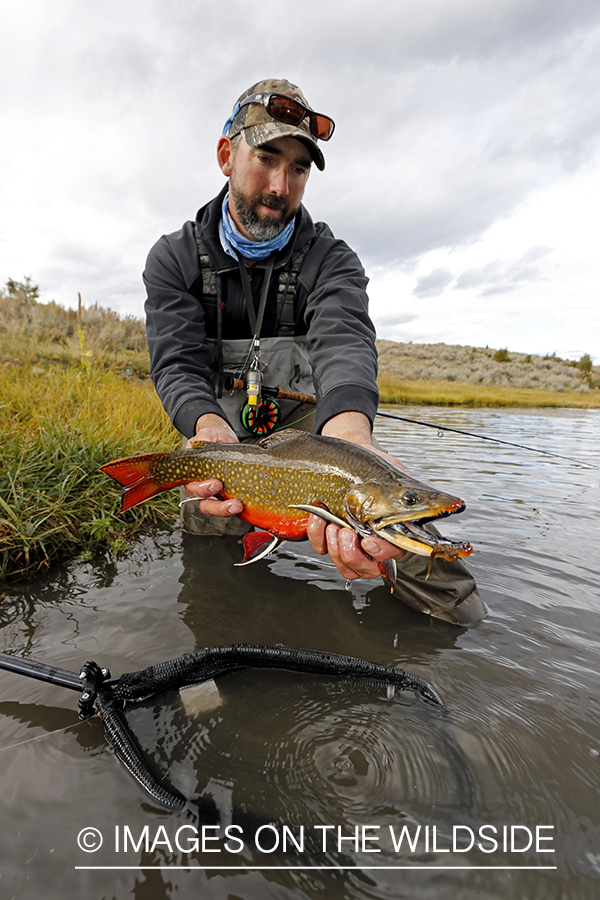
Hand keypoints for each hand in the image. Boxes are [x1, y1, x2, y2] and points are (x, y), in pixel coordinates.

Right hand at [183, 414, 243, 517]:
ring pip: (216, 508)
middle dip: (218, 507)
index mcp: (192, 475)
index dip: (202, 490)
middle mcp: (202, 487)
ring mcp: (215, 493)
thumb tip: (202, 441)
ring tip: (239, 506)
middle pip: (205, 504)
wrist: (225, 439)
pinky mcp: (228, 494)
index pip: (193, 488)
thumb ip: (204, 437)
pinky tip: (246, 505)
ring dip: (227, 510)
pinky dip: (237, 508)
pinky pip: (229, 506)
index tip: (216, 484)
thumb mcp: (208, 434)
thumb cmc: (213, 438)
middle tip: (232, 503)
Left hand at [309, 410, 405, 578]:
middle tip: (345, 532)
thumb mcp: (391, 471)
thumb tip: (417, 495)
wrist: (344, 459)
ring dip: (335, 548)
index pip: (395, 552)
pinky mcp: (327, 538)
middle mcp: (372, 541)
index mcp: (393, 529)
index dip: (382, 552)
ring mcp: (349, 543)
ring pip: (346, 567)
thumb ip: (405, 485)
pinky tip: (318, 517)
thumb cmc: (368, 468)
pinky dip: (317, 535)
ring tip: (332, 523)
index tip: (368, 541)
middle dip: (352, 554)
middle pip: (368, 569)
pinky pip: (321, 549)